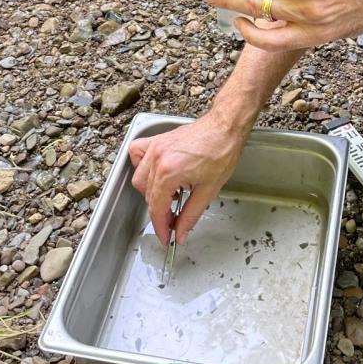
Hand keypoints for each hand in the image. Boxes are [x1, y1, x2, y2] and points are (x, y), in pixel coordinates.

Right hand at [128, 113, 249, 244]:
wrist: (225, 127)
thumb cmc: (221, 151)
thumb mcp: (209, 190)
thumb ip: (190, 215)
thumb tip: (181, 232)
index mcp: (169, 172)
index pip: (156, 208)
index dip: (161, 227)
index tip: (166, 236)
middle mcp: (157, 158)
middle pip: (147, 195)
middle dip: (159, 211)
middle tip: (173, 219)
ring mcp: (155, 147)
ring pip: (139, 178)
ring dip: (151, 192)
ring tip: (169, 196)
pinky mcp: (157, 140)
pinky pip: (137, 154)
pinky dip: (142, 166)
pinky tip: (156, 173)